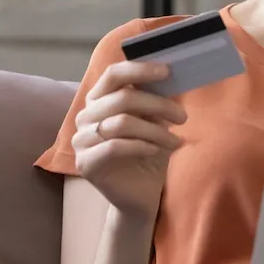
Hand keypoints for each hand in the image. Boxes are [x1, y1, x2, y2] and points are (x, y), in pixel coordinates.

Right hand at [71, 60, 187, 215]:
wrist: (140, 193)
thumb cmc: (148, 152)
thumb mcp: (155, 122)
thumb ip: (154, 99)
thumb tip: (169, 74)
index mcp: (99, 99)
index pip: (113, 74)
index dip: (140, 69)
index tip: (167, 71)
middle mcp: (85, 116)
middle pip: (122, 99)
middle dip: (158, 105)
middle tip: (182, 117)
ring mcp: (81, 140)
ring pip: (122, 123)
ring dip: (156, 131)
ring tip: (175, 141)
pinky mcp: (85, 163)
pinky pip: (115, 147)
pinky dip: (141, 146)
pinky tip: (157, 151)